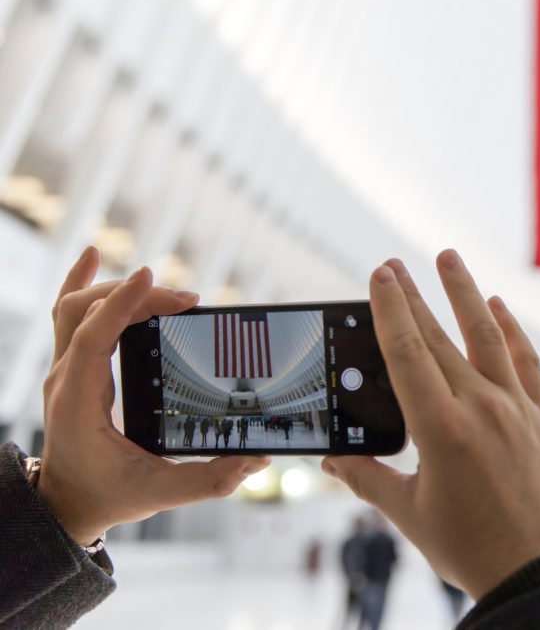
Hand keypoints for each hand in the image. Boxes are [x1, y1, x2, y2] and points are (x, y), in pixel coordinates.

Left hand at [35, 247, 269, 546]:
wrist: (67, 504)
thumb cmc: (109, 495)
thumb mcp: (159, 493)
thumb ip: (209, 480)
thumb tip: (255, 462)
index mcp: (78, 403)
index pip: (91, 336)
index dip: (119, 303)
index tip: (148, 277)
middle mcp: (64, 379)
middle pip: (85, 312)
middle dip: (134, 295)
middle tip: (185, 300)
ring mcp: (64, 368)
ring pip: (76, 307)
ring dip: (117, 290)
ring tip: (163, 288)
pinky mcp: (72, 365)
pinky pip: (68, 313)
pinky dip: (80, 281)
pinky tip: (92, 255)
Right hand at [322, 250, 539, 598]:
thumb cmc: (473, 548)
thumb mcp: (411, 516)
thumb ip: (368, 481)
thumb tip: (334, 461)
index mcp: (441, 428)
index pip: (407, 353)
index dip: (390, 309)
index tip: (381, 274)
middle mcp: (480, 407)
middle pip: (440, 338)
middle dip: (414, 296)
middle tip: (396, 263)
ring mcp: (515, 408)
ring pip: (487, 336)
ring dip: (466, 293)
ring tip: (448, 257)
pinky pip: (525, 363)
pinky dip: (512, 331)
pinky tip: (499, 307)